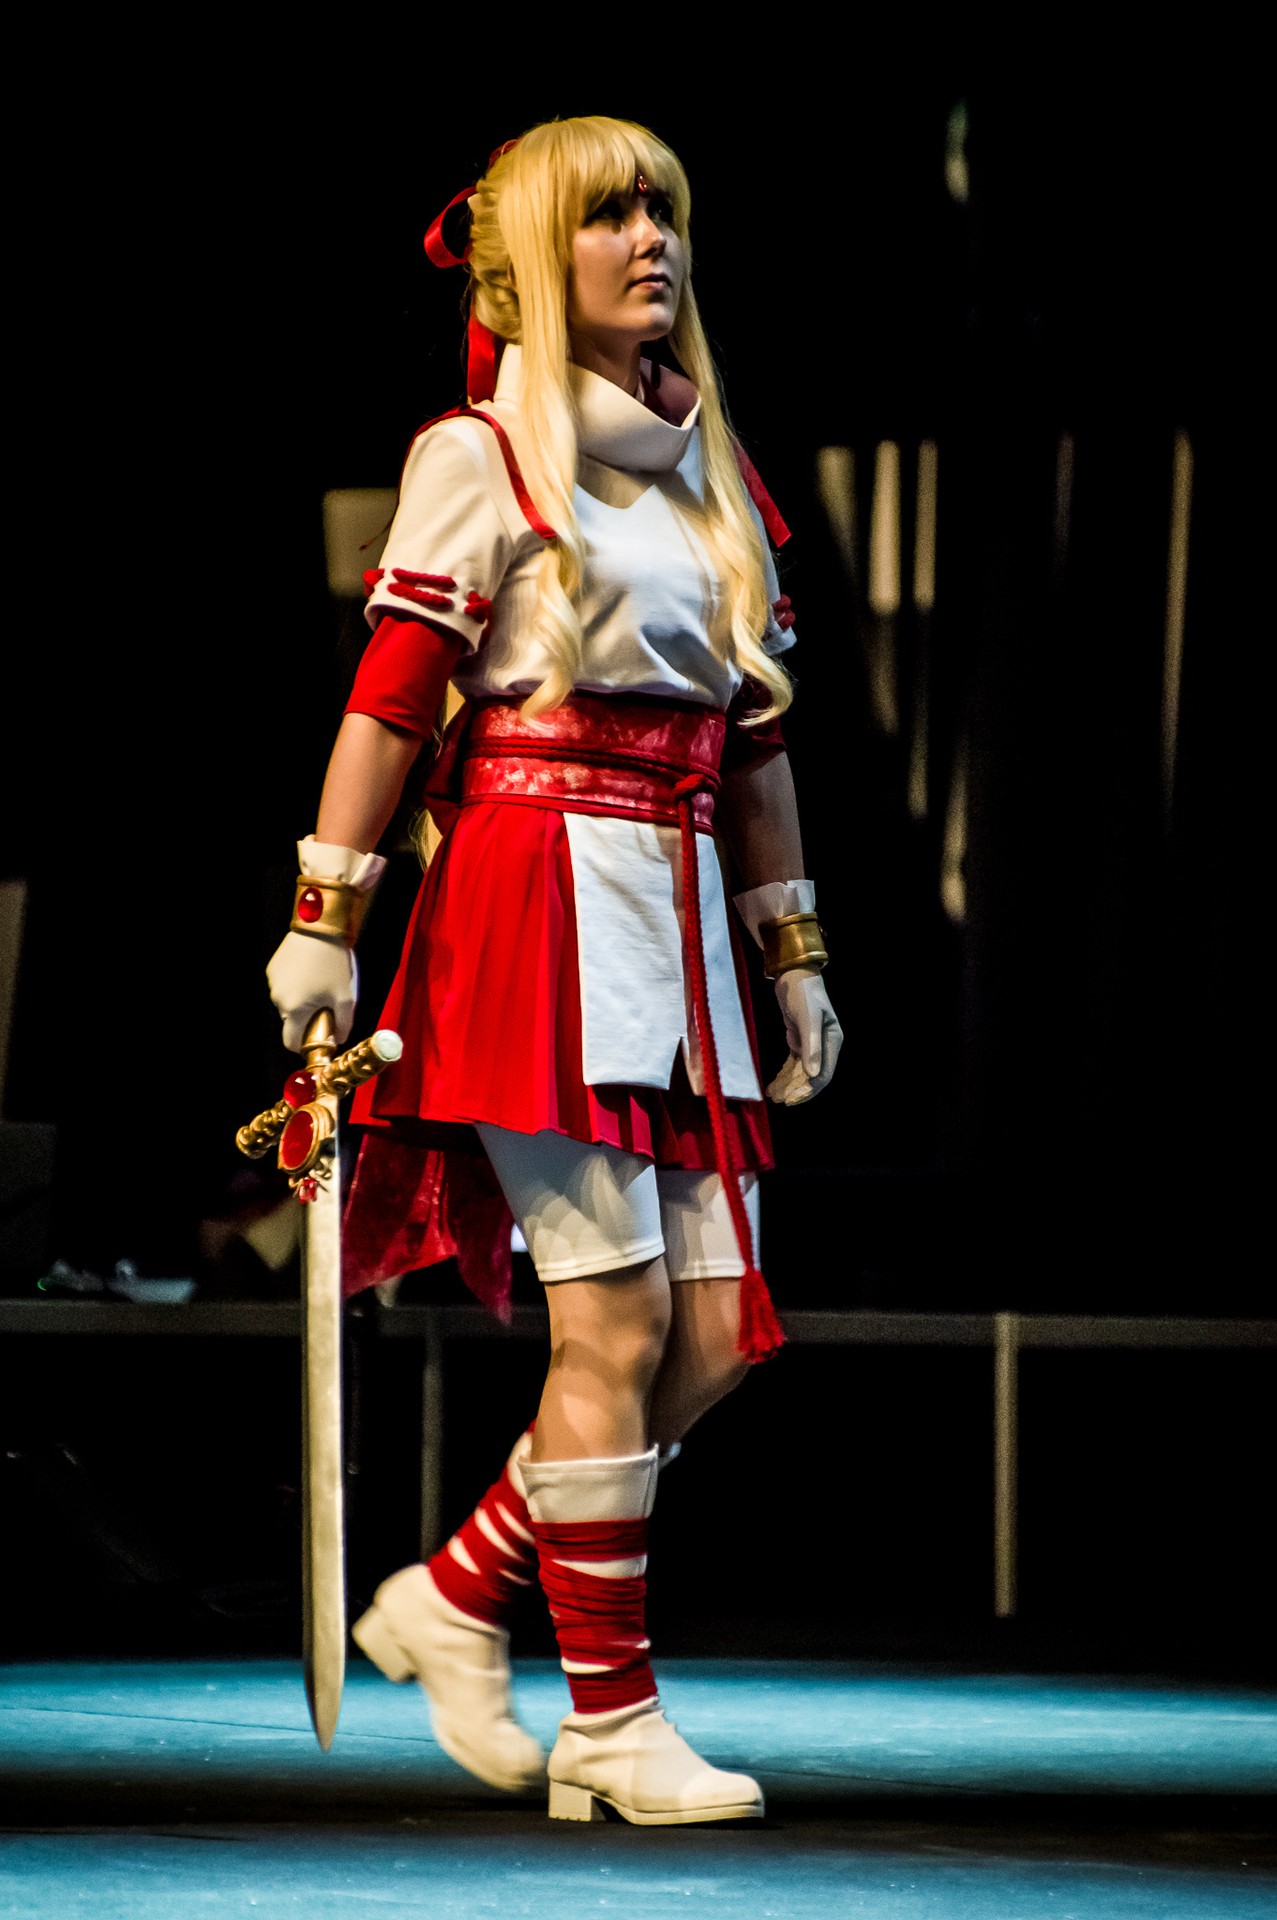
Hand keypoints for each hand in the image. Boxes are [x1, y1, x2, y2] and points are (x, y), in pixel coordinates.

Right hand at [267, 931, 357, 1051]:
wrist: (319, 930)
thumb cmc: (333, 965)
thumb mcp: (346, 996)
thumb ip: (343, 1023)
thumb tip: (339, 1039)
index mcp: (295, 1010)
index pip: (290, 1042)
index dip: (302, 1046)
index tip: (315, 1039)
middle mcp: (278, 999)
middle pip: (290, 1021)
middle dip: (304, 1019)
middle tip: (323, 1005)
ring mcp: (273, 983)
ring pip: (286, 1002)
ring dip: (299, 1000)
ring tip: (316, 984)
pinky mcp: (271, 969)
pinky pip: (282, 986)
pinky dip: (293, 985)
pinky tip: (307, 972)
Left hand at [766, 968, 841, 1104]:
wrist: (792, 974)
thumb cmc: (803, 992)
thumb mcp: (807, 1018)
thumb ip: (811, 1046)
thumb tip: (812, 1076)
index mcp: (833, 1041)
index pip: (823, 1074)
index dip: (808, 1089)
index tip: (791, 1099)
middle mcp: (824, 1045)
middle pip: (811, 1076)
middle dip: (795, 1089)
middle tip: (779, 1100)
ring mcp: (812, 1043)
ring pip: (800, 1071)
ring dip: (788, 1084)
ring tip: (773, 1095)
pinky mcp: (799, 1040)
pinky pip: (792, 1063)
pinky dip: (784, 1074)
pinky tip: (773, 1085)